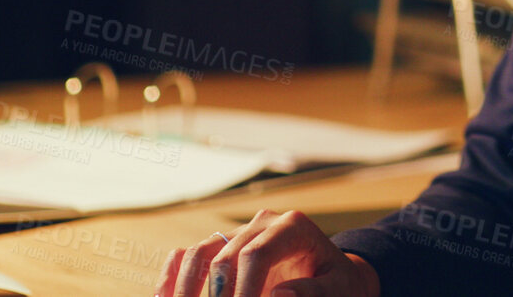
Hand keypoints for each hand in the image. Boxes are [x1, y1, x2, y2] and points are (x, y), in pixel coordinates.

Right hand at [155, 209, 379, 296]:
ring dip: (186, 288)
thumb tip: (278, 294)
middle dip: (215, 296)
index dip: (243, 290)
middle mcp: (261, 223)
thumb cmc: (338, 283)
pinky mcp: (221, 246)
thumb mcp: (339, 289)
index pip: (256, 254)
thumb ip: (315, 292)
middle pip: (224, 256)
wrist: (333, 275)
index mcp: (292, 227)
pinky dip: (173, 277)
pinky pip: (189, 255)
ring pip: (200, 252)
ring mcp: (238, 233)